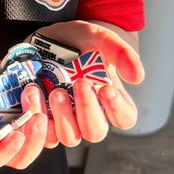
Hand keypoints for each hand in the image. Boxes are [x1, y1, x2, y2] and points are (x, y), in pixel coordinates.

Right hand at [0, 49, 49, 171]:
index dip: (4, 153)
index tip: (16, 135)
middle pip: (18, 159)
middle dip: (33, 142)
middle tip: (38, 116)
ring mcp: (11, 129)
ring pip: (35, 145)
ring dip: (44, 128)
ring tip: (38, 96)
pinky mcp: (24, 119)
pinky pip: (44, 128)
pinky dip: (51, 116)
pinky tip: (46, 94)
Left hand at [34, 20, 143, 146]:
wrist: (47, 37)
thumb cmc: (78, 40)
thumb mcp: (100, 38)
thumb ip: (121, 53)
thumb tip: (138, 78)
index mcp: (110, 98)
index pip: (124, 118)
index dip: (117, 109)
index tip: (106, 89)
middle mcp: (88, 113)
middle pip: (95, 132)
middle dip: (87, 109)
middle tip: (80, 83)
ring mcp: (65, 119)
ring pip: (69, 137)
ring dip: (62, 116)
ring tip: (55, 91)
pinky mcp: (43, 118)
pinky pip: (42, 133)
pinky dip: (37, 116)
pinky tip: (35, 93)